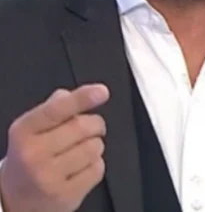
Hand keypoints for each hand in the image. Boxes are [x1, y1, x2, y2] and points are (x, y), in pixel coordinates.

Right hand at [0, 84, 109, 211]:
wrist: (15, 200)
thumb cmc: (29, 158)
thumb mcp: (31, 130)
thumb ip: (53, 108)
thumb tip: (69, 94)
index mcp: (24, 131)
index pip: (56, 109)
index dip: (82, 99)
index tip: (101, 91)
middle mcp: (33, 154)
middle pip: (83, 127)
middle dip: (95, 124)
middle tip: (91, 129)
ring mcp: (49, 177)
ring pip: (94, 147)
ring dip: (95, 145)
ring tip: (79, 152)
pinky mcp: (65, 195)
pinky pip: (98, 169)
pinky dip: (95, 165)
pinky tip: (80, 169)